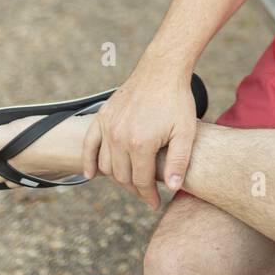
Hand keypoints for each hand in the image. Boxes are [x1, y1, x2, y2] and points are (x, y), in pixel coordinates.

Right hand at [81, 55, 198, 209]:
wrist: (162, 70)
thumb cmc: (177, 100)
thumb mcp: (185, 132)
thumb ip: (178, 161)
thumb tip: (171, 189)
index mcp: (141, 143)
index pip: (141, 181)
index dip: (148, 196)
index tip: (155, 204)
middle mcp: (119, 137)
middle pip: (122, 176)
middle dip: (135, 190)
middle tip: (146, 195)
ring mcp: (108, 127)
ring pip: (105, 164)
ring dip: (117, 177)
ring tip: (130, 182)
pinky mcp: (102, 117)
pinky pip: (89, 145)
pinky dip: (88, 162)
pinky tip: (90, 174)